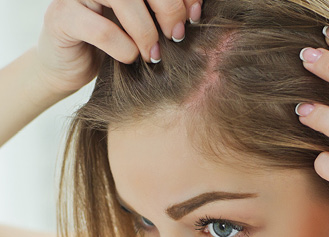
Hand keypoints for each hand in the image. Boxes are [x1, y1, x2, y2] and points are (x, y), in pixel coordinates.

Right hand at [35, 0, 201, 94]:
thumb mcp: (144, 25)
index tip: (194, 16)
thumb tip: (195, 13)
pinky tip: (129, 59)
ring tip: (153, 54)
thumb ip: (162, 13)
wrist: (73, 66)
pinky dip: (123, 48)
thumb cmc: (115, 44)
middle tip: (176, 35)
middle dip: (168, 7)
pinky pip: (101, 29)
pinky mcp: (62, 17)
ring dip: (145, 29)